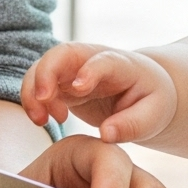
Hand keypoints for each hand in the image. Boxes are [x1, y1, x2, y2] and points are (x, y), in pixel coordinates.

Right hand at [20, 41, 177, 144]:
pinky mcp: (62, 80)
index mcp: (121, 64)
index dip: (90, 70)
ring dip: (34, 90)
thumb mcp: (153, 115)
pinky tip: (49, 119)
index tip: (79, 87)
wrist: (143, 89)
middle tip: (42, 100)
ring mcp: (74, 67)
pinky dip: (35, 100)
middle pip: (62, 53)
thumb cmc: (150, 100)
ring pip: (43, 66)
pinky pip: (39, 83)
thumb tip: (106, 135)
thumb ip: (132, 125)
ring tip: (42, 120)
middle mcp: (92, 59)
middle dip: (46, 73)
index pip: (103, 60)